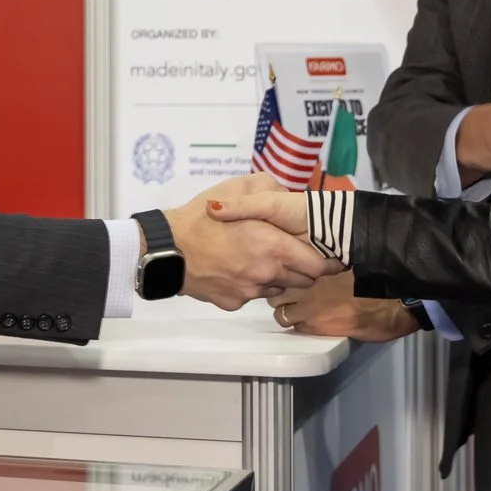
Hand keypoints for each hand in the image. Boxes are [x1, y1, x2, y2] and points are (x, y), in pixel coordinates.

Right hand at [161, 184, 337, 309]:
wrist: (166, 248)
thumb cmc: (201, 217)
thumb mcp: (236, 188)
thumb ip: (269, 188)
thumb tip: (287, 194)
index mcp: (274, 246)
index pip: (319, 265)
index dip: (323, 260)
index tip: (323, 254)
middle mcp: (267, 272)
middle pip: (303, 281)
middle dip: (301, 268)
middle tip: (288, 253)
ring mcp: (250, 291)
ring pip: (278, 288)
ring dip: (275, 276)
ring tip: (256, 258)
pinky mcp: (233, 302)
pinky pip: (251, 295)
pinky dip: (249, 284)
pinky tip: (233, 269)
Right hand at [271, 271, 416, 341]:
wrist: (401, 296)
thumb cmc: (381, 323)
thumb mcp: (351, 333)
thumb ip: (327, 326)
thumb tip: (320, 321)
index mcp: (315, 322)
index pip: (287, 321)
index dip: (294, 320)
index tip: (300, 318)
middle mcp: (309, 300)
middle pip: (278, 302)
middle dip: (284, 303)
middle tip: (296, 302)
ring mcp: (316, 280)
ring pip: (287, 283)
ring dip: (290, 286)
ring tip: (302, 286)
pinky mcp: (327, 266)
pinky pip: (309, 269)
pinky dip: (307, 272)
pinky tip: (317, 274)